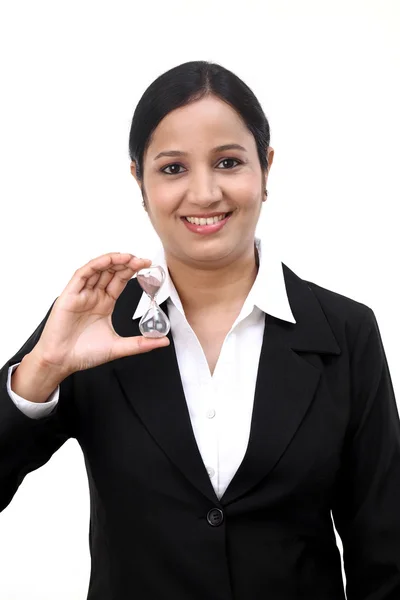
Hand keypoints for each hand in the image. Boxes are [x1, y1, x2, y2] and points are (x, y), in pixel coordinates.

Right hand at [30, 253, 169, 377]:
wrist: (62, 362)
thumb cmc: (84, 353)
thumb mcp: (119, 347)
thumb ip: (141, 344)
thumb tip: (163, 341)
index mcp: (104, 304)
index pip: (119, 281)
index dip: (132, 271)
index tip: (147, 265)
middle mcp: (93, 296)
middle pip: (111, 272)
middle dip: (126, 264)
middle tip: (142, 260)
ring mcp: (82, 294)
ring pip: (98, 269)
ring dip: (113, 261)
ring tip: (129, 257)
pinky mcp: (70, 295)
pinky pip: (83, 274)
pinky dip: (96, 265)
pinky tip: (109, 260)